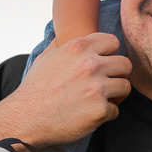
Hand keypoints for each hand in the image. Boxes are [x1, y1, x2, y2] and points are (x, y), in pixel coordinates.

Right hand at [2, 33, 131, 146]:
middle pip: (125, 64)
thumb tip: (67, 33)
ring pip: (125, 87)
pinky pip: (116, 110)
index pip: (113, 42)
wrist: (25, 119)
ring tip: (100, 100)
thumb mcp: (46, 57)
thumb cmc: (35, 89)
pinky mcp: (100, 110)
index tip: (102, 65)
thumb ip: (63, 44)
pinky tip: (89, 114)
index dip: (110, 54)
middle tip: (106, 84)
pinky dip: (105, 114)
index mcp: (78, 48)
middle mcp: (90, 65)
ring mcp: (97, 88)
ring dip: (115, 95)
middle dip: (117, 75)